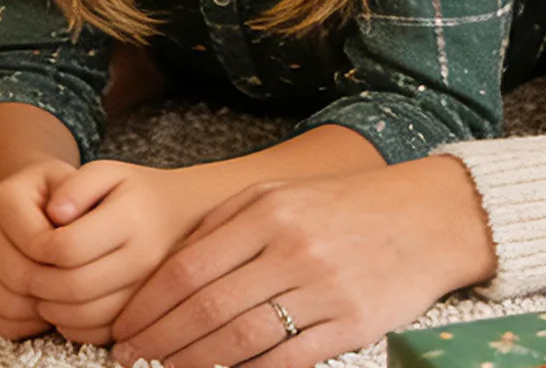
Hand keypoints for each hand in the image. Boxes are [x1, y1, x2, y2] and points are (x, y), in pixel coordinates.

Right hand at [0, 158, 75, 337]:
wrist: (22, 205)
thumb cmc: (55, 198)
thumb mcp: (71, 183)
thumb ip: (80, 194)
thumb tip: (69, 218)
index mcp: (4, 198)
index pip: (41, 245)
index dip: (69, 261)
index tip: (86, 261)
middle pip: (21, 279)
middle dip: (55, 289)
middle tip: (78, 287)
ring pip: (7, 306)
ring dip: (40, 310)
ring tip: (61, 297)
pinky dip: (22, 325)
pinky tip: (40, 306)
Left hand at [26, 160, 210, 344]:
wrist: (181, 214)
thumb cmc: (133, 190)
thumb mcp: (107, 171)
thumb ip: (76, 185)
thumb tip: (53, 213)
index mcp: (130, 216)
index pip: (70, 246)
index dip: (40, 248)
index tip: (31, 243)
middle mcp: (143, 256)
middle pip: (76, 286)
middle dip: (41, 284)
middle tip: (27, 275)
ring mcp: (147, 288)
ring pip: (88, 315)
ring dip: (54, 310)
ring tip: (42, 292)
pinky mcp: (146, 311)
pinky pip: (103, 332)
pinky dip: (75, 327)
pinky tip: (64, 308)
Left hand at [111, 157, 496, 367]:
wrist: (423, 217)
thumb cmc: (340, 206)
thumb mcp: (278, 194)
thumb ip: (224, 226)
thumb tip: (166, 273)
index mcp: (265, 210)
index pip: (188, 269)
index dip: (148, 308)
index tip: (122, 334)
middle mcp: (289, 247)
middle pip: (206, 309)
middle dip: (159, 344)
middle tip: (130, 364)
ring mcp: (321, 288)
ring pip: (239, 341)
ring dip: (193, 367)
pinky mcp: (349, 324)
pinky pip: (286, 361)